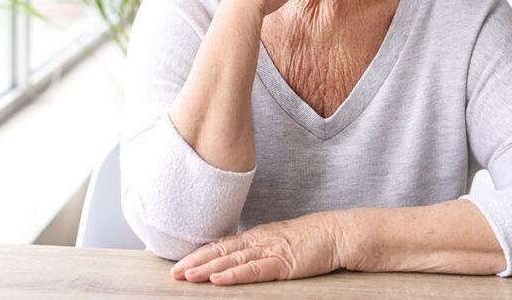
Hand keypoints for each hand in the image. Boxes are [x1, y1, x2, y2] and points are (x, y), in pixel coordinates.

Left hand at [170, 212, 345, 285]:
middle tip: (174, 273)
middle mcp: (259, 241)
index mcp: (257, 236)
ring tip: (188, 276)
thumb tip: (240, 259)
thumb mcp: (280, 242)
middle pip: (221, 251)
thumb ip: (260, 250)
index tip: (181, 264)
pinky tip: (218, 279)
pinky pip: (254, 270)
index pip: (222, 245)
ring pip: (232, 260)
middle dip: (195, 263)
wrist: (338, 233)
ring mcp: (270, 251)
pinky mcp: (283, 264)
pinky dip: (234, 275)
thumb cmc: (312, 239)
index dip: (200, 254)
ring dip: (207, 269)